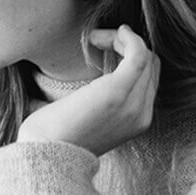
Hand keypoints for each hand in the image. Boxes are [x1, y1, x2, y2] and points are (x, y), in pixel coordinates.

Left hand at [17, 25, 160, 155]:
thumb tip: (63, 96)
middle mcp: (140, 115)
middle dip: (128, 47)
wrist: (44, 158)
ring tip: (94, 39)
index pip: (147, 81)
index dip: (129, 60)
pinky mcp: (118, 91)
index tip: (102, 48)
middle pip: (151, 67)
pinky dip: (125, 37)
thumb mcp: (79, 124)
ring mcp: (132, 104)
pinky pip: (138, 53)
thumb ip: (89, 109)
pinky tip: (99, 36)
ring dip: (122, 40)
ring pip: (146, 57)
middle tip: (98, 41)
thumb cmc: (52, 141)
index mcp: (134, 123)